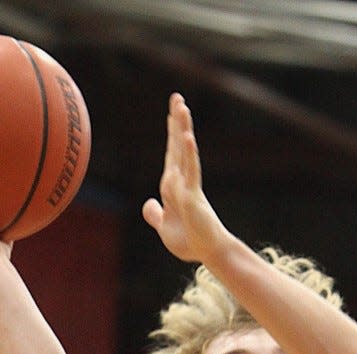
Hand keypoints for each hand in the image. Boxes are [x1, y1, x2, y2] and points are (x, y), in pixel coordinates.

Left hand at [142, 93, 227, 262]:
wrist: (207, 252)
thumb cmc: (190, 241)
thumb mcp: (164, 227)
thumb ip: (155, 214)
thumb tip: (149, 204)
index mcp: (173, 185)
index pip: (172, 153)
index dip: (172, 133)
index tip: (173, 112)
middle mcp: (181, 180)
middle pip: (178, 145)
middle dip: (177, 121)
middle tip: (177, 97)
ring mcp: (188, 185)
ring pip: (184, 152)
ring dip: (183, 129)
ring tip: (182, 107)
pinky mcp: (193, 195)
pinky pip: (191, 171)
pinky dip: (189, 155)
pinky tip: (187, 138)